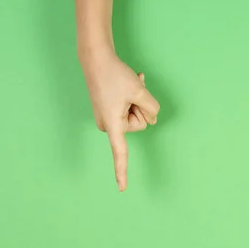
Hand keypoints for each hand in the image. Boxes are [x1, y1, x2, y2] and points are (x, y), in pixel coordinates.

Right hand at [80, 52, 159, 190]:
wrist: (96, 57)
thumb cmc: (115, 75)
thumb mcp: (139, 91)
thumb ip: (151, 108)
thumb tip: (152, 118)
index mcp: (113, 125)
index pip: (120, 153)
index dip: (122, 171)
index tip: (122, 189)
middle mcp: (109, 125)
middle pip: (140, 124)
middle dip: (141, 107)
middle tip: (132, 91)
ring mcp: (108, 117)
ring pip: (136, 114)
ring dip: (138, 99)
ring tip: (129, 85)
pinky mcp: (109, 109)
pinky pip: (130, 107)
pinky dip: (134, 95)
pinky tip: (134, 81)